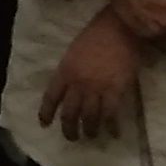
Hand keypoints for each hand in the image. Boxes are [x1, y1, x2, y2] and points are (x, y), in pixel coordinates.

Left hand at [37, 12, 143, 138]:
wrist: (119, 27)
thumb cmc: (97, 33)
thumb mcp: (74, 50)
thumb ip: (71, 69)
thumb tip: (71, 86)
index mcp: (65, 71)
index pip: (51, 97)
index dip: (46, 112)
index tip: (45, 124)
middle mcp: (77, 84)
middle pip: (69, 113)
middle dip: (69, 129)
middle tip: (72, 137)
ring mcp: (96, 89)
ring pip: (89, 118)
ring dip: (89, 130)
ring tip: (91, 136)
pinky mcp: (115, 92)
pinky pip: (111, 115)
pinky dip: (111, 126)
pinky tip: (113, 133)